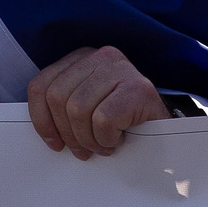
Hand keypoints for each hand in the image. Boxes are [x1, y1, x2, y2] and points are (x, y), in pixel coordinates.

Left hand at [26, 46, 170, 158]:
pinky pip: (104, 119)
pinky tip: (118, 139)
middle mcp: (100, 56)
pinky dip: (107, 138)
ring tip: (102, 145)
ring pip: (78, 110)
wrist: (166, 127)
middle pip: (58, 98)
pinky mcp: (139, 88)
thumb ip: (62, 107)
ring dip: (89, 139)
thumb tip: (43, 130)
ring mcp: (121, 69)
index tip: (54, 143)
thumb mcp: (86, 107)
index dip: (41, 120)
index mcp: (81, 58)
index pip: (41, 86)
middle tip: (84, 150)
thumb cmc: (122, 120)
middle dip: (68, 133)